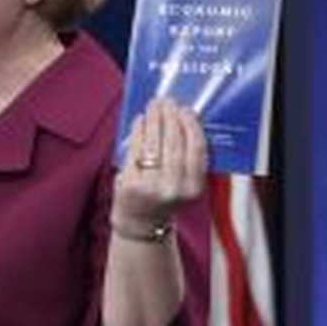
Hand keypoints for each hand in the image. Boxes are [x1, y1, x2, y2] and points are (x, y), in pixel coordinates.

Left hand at [113, 99, 206, 231]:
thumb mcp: (185, 184)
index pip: (196, 149)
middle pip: (174, 142)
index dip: (191, 126)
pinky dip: (138, 131)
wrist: (142, 224)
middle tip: (167, 100)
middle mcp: (174, 187)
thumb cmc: (166, 197)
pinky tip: (140, 120)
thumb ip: (188, 159)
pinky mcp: (130, 183)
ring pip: (154, 144)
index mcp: (193, 187)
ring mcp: (151, 186)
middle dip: (170, 117)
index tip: (186, 109)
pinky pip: (135, 150)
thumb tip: (186, 121)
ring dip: (154, 119)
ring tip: (153, 105)